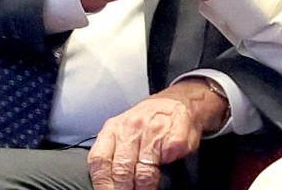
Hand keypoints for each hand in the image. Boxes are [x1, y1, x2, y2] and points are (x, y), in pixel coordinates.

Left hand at [88, 80, 227, 189]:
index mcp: (113, 127)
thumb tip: (106, 183)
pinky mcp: (175, 137)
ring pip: (144, 172)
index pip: (100, 161)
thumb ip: (113, 152)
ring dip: (145, 186)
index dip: (103, 184)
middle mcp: (131, 126)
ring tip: (147, 187)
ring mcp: (154, 130)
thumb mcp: (123, 130)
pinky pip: (166, 163)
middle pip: (121, 170)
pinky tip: (165, 164)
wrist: (180, 100)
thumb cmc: (149, 120)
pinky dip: (166, 168)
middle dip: (125, 189)